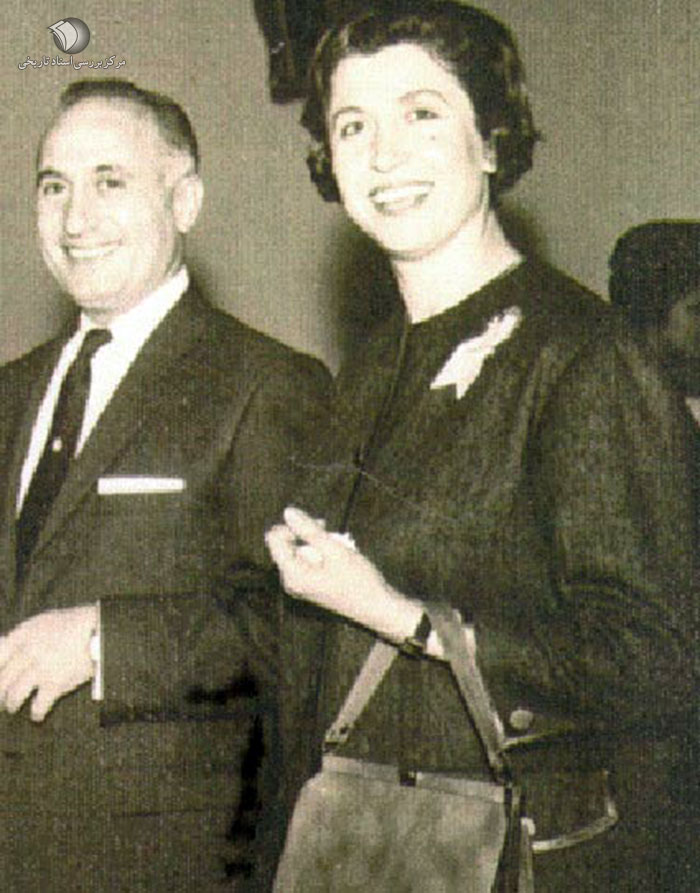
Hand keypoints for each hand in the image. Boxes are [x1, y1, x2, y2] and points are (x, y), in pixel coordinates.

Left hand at [0, 606, 97, 721]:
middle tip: (1, 699)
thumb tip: (5, 647)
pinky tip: (37, 715)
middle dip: (0, 693)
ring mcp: (41, 668)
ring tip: (13, 707)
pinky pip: (38, 705)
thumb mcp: (44, 621)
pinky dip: (36, 713)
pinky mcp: (55, 683)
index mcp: (24, 634)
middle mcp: (28, 651)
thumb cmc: (74, 624)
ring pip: (15, 695)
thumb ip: (23, 635)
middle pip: (3, 679)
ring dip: (12, 704)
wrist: (100, 630)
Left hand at [266, 507, 421, 641]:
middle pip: (287, 544)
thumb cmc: (358, 580)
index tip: (317, 526)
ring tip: (341, 547)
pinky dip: (324, 554)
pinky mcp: (311, 585)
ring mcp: (300, 585)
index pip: (274, 539)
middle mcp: (291, 581)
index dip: (292, 526)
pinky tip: (341, 557)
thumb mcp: (334, 550)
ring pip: (301, 551)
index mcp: (292, 575)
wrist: (376, 608)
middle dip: (308, 535)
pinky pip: (310, 561)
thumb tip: (288, 511)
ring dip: (320, 544)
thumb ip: (309, 530)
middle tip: (332, 535)